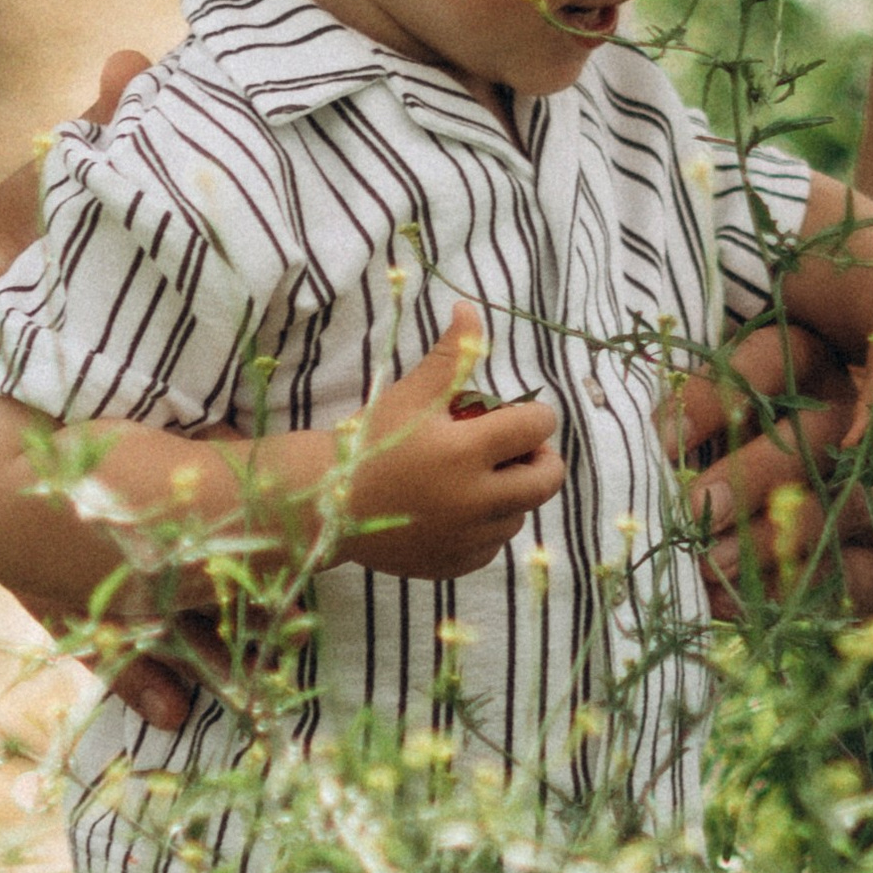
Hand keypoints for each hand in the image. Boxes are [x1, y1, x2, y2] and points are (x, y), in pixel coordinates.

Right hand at [330, 302, 563, 577]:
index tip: (519, 415)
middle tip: (517, 449)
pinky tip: (459, 509)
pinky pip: (493, 545)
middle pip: (547, 479)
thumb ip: (451, 356)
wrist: (325, 503)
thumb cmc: (369, 442)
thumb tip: (470, 309)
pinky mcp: (455, 563)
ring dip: (511, 493)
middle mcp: (476, 500)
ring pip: (520, 513)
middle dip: (540, 458)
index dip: (535, 416)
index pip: (537, 427)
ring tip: (479, 477)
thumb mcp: (411, 395)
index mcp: (468, 451)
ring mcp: (468, 538)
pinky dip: (486, 527)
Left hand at [675, 323, 872, 616]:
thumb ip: (690, 421)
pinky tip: (730, 601)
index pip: (772, 361)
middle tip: (693, 506)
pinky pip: (844, 579)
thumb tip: (642, 447)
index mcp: (810, 369)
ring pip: (840, 509)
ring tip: (708, 562)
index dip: (715, 398)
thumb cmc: (758, 454)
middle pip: (815, 437)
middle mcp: (855, 424)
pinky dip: (784, 591)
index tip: (662, 440)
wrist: (859, 515)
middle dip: (752, 475)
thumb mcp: (724, 420)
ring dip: (771, 539)